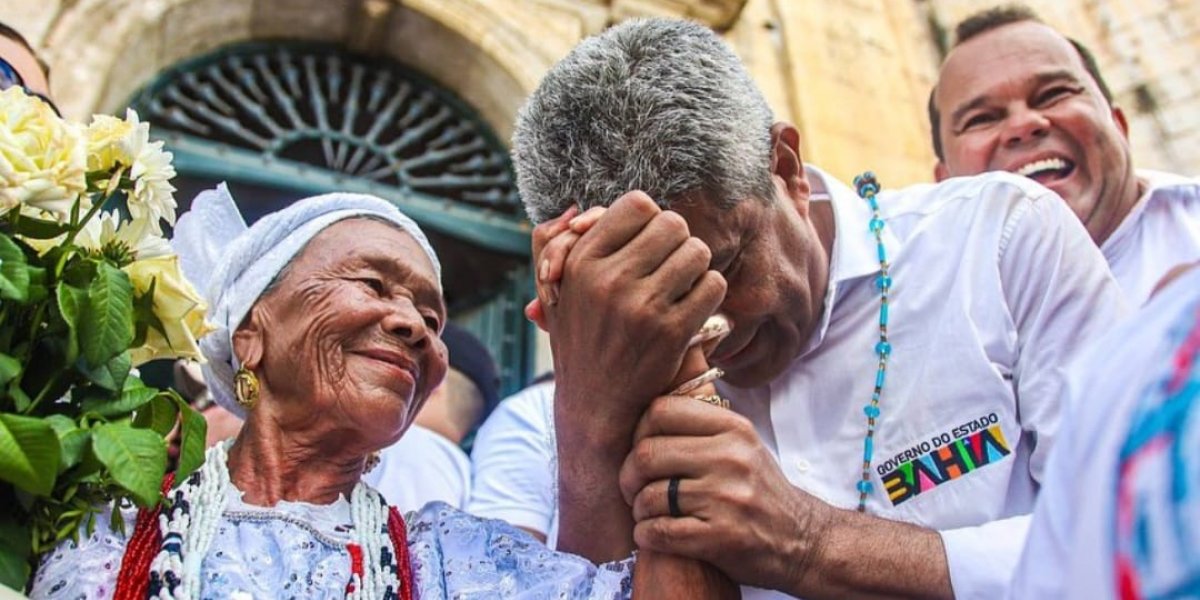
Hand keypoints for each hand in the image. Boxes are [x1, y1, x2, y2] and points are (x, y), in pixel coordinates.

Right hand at [537, 192, 725, 437]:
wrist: (595, 405)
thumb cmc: (579, 339)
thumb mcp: (552, 291)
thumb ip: (552, 242)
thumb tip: (576, 208)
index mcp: (582, 261)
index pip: (637, 205)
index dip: (650, 220)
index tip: (645, 244)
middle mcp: (609, 279)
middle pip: (673, 223)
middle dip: (677, 242)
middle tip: (669, 264)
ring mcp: (642, 306)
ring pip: (697, 251)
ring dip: (696, 267)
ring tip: (682, 285)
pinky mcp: (671, 331)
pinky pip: (712, 286)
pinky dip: (709, 294)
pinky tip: (693, 308)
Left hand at [619, 396, 833, 591]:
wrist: (802, 540)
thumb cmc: (759, 491)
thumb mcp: (742, 445)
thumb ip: (701, 427)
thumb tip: (645, 412)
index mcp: (733, 428)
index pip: (661, 411)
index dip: (638, 431)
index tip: (639, 450)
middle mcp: (731, 458)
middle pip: (647, 453)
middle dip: (628, 476)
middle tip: (632, 489)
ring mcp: (727, 498)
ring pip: (650, 496)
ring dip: (638, 510)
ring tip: (647, 514)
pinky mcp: (721, 537)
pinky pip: (659, 532)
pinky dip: (646, 535)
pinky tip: (652, 534)